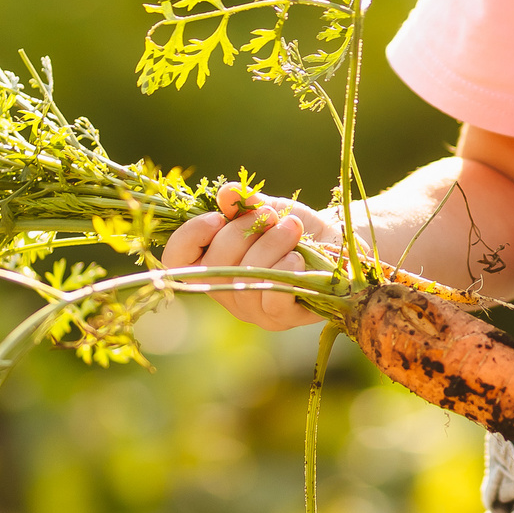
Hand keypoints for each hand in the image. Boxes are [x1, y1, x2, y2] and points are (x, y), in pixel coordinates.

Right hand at [158, 183, 333, 330]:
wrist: (336, 243)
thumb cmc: (293, 228)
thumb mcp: (268, 209)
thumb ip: (244, 203)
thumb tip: (226, 194)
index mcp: (212, 264)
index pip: (177, 261)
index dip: (190, 237)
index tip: (219, 216)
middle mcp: (225, 292)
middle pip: (213, 266)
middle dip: (243, 231)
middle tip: (270, 215)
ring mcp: (252, 309)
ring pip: (246, 280)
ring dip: (271, 244)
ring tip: (292, 226)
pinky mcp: (282, 318)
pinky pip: (272, 301)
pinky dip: (285, 271)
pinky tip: (298, 257)